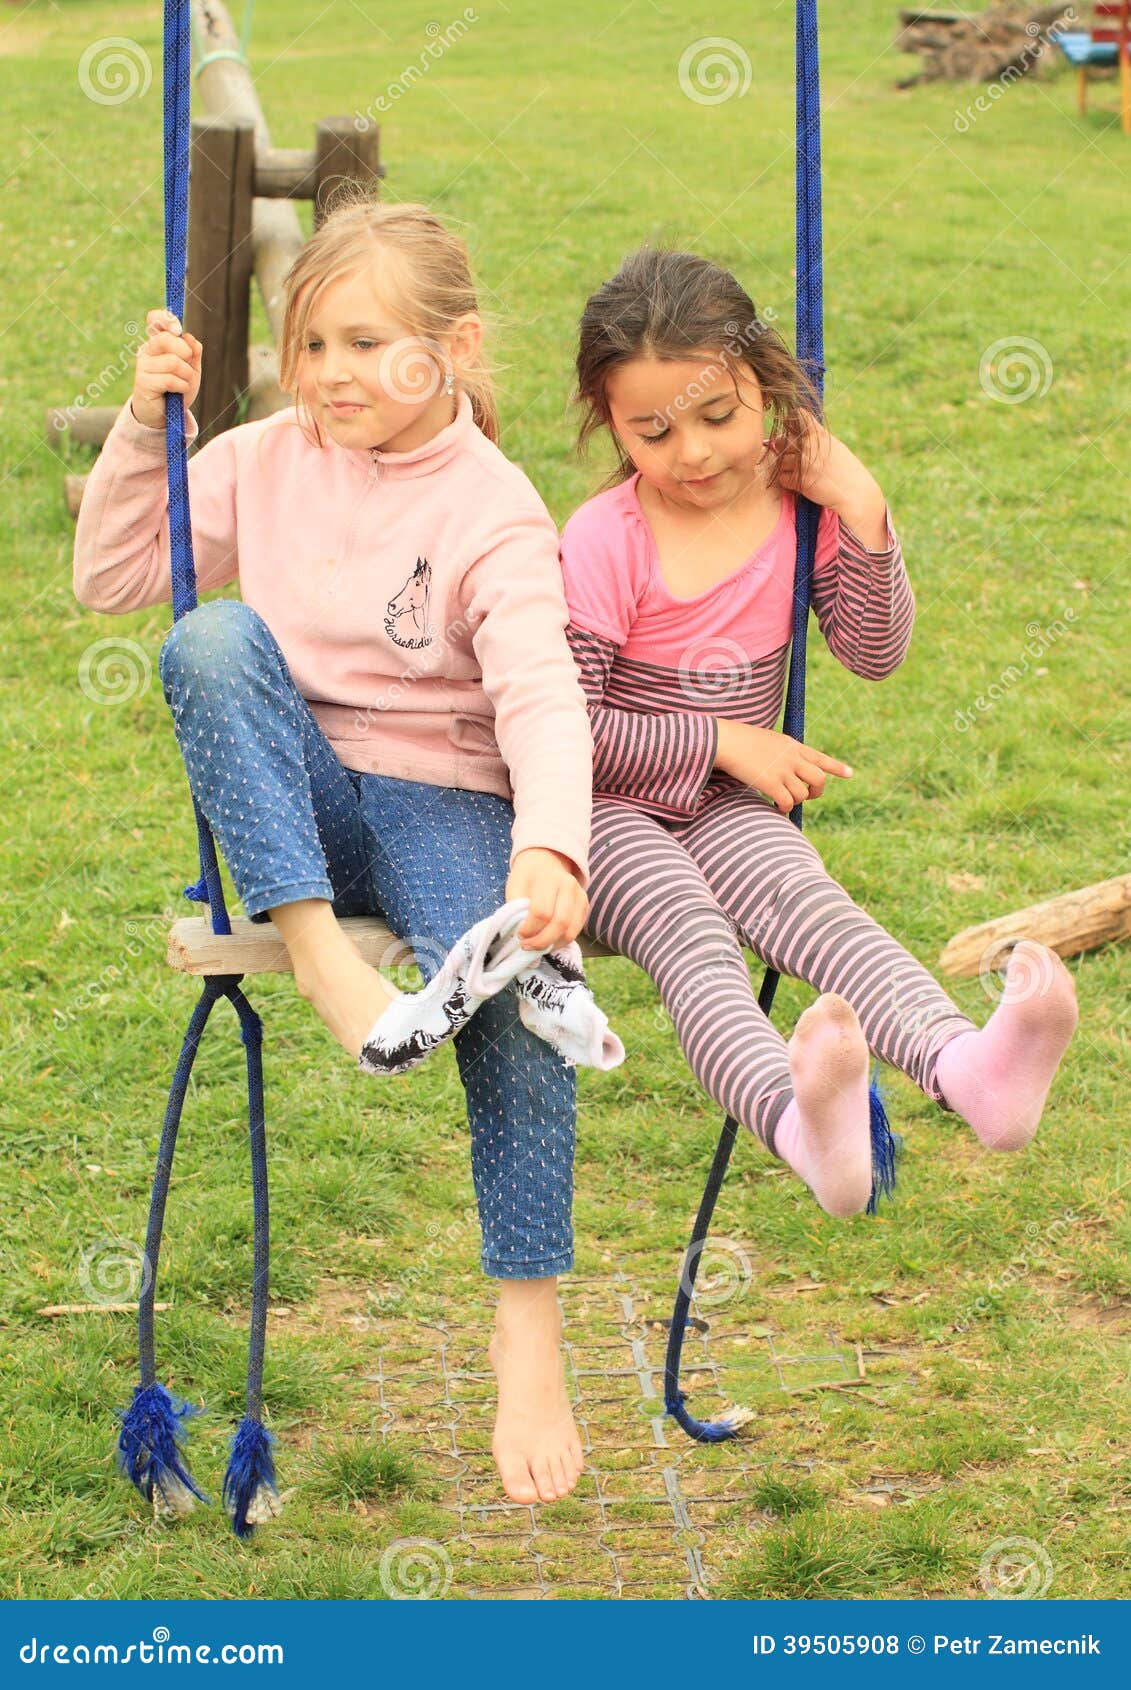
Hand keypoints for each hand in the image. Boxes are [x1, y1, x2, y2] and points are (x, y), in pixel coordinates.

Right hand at [131, 308, 202, 429]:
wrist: (164, 414)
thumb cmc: (177, 389)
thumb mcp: (191, 369)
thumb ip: (193, 352)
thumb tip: (189, 337)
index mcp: (158, 342)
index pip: (154, 319)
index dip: (165, 319)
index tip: (177, 330)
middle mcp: (147, 350)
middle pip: (167, 338)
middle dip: (185, 352)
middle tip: (188, 365)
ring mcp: (143, 365)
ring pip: (173, 362)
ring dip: (187, 376)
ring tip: (183, 384)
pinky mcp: (143, 382)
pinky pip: (170, 380)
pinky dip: (182, 386)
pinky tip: (179, 392)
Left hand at [505, 847, 588, 949]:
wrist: (545, 861)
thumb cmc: (527, 878)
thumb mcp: (515, 889)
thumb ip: (518, 911)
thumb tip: (524, 937)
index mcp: (547, 879)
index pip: (541, 912)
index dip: (530, 930)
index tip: (520, 935)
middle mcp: (568, 885)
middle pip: (560, 923)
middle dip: (543, 941)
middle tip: (528, 946)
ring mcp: (580, 895)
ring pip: (571, 930)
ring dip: (553, 944)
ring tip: (538, 946)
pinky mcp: (585, 905)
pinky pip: (577, 930)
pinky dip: (562, 940)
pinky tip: (549, 940)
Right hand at [714, 719, 851, 813]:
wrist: (727, 741)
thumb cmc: (741, 740)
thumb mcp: (769, 741)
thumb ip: (783, 753)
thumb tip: (789, 771)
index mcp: (793, 746)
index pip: (821, 758)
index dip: (836, 767)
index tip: (850, 774)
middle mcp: (793, 758)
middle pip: (819, 779)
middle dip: (816, 792)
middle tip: (807, 797)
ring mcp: (783, 771)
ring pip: (802, 794)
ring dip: (794, 801)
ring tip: (782, 799)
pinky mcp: (771, 783)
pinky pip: (787, 802)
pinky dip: (784, 808)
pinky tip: (776, 807)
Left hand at [772, 414, 888, 548]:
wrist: (854, 491)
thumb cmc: (845, 468)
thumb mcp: (833, 445)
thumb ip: (814, 437)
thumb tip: (789, 433)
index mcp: (818, 433)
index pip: (797, 415)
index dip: (792, 422)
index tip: (794, 431)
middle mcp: (808, 445)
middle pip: (782, 440)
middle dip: (786, 450)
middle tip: (800, 460)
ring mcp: (802, 463)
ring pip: (781, 462)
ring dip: (788, 469)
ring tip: (804, 474)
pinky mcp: (798, 480)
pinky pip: (782, 478)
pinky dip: (789, 482)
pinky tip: (802, 483)